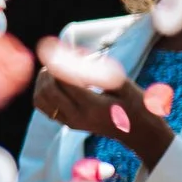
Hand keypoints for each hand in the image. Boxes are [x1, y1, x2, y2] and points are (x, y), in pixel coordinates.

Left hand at [33, 64, 170, 168]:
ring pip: (42, 100)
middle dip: (48, 71)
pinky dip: (43, 92)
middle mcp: (78, 116)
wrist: (139, 133)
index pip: (66, 81)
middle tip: (53, 58)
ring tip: (52, 69)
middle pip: (49, 91)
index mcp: (94, 106)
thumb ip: (99, 72)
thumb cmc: (136, 104)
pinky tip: (53, 82)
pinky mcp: (68, 124)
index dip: (58, 63)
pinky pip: (45, 107)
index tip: (55, 48)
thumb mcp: (123, 85)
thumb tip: (75, 54)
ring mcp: (71, 122)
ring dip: (42, 81)